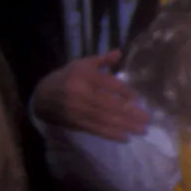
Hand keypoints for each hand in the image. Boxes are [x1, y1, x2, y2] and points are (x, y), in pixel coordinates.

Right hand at [31, 50, 152, 141]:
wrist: (42, 97)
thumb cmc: (66, 77)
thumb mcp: (81, 64)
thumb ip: (102, 60)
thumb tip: (119, 52)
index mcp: (84, 75)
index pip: (109, 84)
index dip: (126, 92)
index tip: (139, 99)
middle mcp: (81, 92)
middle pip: (110, 104)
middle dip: (130, 113)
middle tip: (148, 119)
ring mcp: (78, 109)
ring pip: (105, 119)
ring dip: (125, 126)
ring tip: (142, 131)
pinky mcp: (76, 123)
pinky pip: (97, 130)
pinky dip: (112, 134)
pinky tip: (126, 138)